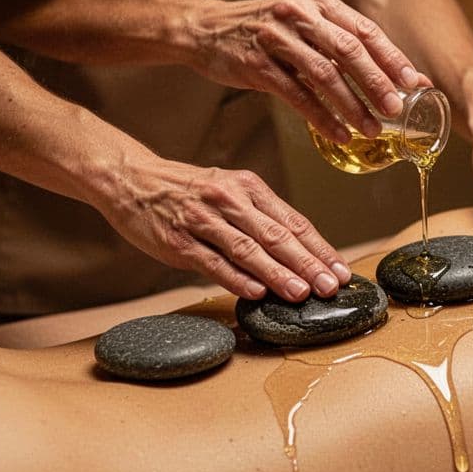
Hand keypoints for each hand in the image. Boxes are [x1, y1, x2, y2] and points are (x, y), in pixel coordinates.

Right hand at [96, 156, 349, 301]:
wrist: (131, 178)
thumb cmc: (187, 190)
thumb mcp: (230, 190)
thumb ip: (261, 218)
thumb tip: (299, 255)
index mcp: (248, 187)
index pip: (294, 221)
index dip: (320, 248)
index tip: (341, 271)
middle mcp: (229, 200)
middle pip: (276, 235)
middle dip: (307, 263)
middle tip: (330, 286)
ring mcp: (202, 220)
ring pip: (247, 248)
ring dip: (277, 273)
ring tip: (300, 293)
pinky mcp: (178, 240)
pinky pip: (211, 261)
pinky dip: (235, 277)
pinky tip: (255, 291)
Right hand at [185, 0, 430, 144]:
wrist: (205, 29)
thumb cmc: (265, 30)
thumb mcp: (303, 22)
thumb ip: (342, 43)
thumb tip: (395, 76)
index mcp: (316, 0)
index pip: (363, 29)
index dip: (391, 57)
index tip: (413, 82)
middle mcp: (297, 12)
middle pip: (347, 49)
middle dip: (376, 82)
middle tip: (396, 109)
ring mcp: (275, 38)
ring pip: (323, 75)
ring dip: (352, 105)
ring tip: (372, 129)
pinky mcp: (256, 64)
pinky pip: (296, 95)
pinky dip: (321, 118)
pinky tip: (339, 134)